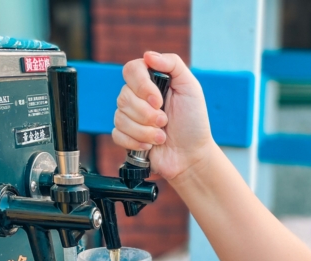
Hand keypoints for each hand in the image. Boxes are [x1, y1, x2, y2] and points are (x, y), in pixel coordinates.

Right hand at [113, 51, 215, 181]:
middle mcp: (137, 96)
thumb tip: (148, 55)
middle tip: (165, 122)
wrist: (191, 155)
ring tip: (162, 137)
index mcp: (151, 81)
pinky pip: (117, 134)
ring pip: (120, 117)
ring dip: (145, 131)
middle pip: (124, 96)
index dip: (141, 86)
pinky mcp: (126, 136)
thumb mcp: (190, 87)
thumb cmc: (193, 121)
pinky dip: (135, 142)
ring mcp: (131, 116)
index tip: (158, 101)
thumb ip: (173, 64)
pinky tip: (149, 146)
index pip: (131, 70)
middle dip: (147, 114)